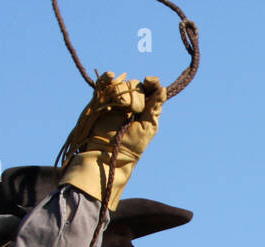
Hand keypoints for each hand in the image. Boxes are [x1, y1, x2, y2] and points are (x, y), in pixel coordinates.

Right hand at [58, 73, 166, 207]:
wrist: (108, 152)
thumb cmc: (131, 144)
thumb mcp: (147, 127)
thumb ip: (154, 108)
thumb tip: (163, 89)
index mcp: (146, 108)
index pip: (150, 88)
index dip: (151, 82)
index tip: (149, 80)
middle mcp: (131, 102)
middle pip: (136, 85)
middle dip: (136, 97)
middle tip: (132, 112)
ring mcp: (115, 100)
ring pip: (122, 84)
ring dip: (122, 95)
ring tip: (120, 110)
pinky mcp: (101, 99)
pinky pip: (105, 82)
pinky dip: (107, 78)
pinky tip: (110, 76)